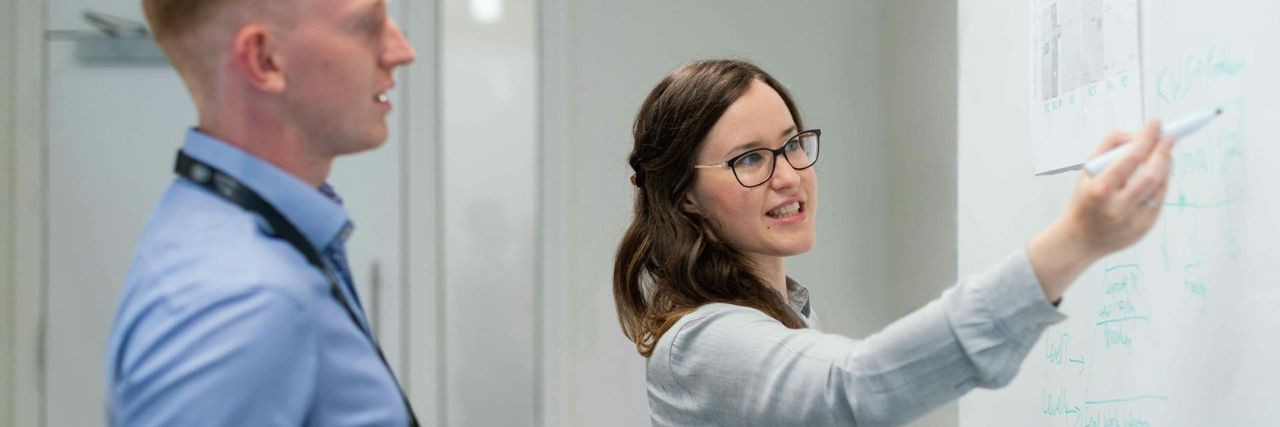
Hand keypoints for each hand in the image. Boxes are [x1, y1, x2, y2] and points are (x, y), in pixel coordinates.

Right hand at [1028, 121, 1174, 301]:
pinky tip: (1158, 173)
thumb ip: (1107, 148)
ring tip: (1163, 153)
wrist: (1079, 239)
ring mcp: (1134, 220)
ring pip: (1160, 186)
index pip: (1130, 159)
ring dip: (1166, 165)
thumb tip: (1135, 136)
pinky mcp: (1145, 227)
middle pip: (1152, 174)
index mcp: (1100, 190)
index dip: (1146, 139)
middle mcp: (1118, 207)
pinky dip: (1162, 182)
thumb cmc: (1084, 200)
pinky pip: (1159, 199)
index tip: (1155, 124)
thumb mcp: (1086, 172)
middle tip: (1168, 137)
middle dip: (1163, 152)